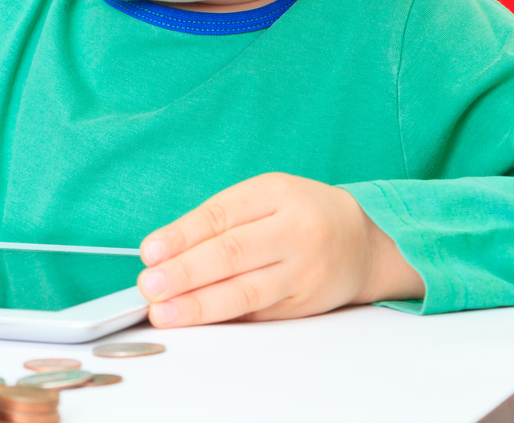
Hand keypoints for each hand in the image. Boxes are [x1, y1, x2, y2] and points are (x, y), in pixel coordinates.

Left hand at [135, 172, 423, 325]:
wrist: (363, 243)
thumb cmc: (300, 214)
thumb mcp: (263, 197)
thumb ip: (218, 220)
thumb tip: (164, 252)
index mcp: (277, 194)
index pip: (221, 215)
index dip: (182, 236)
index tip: (150, 252)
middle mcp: (294, 232)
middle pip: (232, 254)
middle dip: (185, 273)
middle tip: (150, 285)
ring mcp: (302, 272)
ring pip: (246, 291)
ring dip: (199, 305)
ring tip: (164, 312)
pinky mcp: (304, 305)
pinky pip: (257, 312)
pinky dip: (222, 317)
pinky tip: (195, 320)